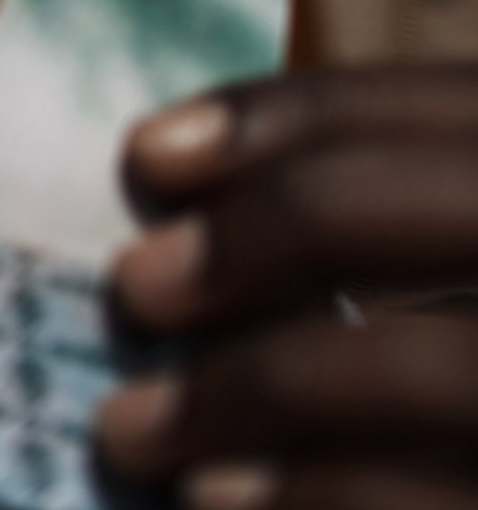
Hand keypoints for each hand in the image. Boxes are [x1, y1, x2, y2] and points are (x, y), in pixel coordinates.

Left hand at [97, 66, 477, 507]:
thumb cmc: (445, 409)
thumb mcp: (443, 276)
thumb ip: (364, 237)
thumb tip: (174, 221)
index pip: (459, 109)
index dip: (301, 117)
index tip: (146, 154)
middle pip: (467, 207)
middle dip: (284, 227)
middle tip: (134, 286)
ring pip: (448, 374)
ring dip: (264, 387)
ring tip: (135, 428)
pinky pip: (441, 503)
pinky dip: (318, 495)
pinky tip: (211, 501)